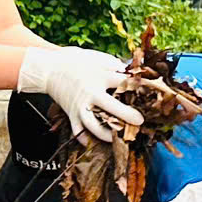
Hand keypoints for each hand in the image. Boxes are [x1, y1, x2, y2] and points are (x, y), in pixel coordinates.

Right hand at [16, 46, 143, 141]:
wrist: (48, 68)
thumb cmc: (74, 61)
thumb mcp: (96, 58)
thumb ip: (114, 65)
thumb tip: (131, 73)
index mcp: (99, 76)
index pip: (124, 82)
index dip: (140, 87)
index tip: (152, 93)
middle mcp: (91, 92)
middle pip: (112, 107)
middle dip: (128, 116)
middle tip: (140, 121)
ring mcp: (80, 105)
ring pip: (95, 125)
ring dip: (108, 134)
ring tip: (117, 138)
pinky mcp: (71, 114)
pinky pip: (78, 131)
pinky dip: (85, 139)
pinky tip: (93, 143)